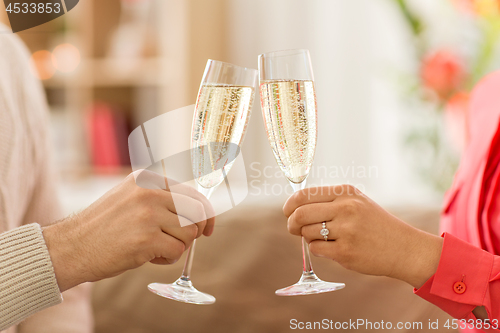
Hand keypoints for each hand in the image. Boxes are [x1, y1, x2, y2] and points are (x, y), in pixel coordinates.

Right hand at [43, 170, 214, 291]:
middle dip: (198, 230)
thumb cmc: (104, 226)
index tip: (208, 228)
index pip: (193, 193)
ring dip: (178, 246)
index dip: (206, 213)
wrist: (71, 246)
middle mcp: (150, 192)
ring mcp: (148, 214)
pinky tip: (150, 257)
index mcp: (148, 179)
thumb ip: (161, 199)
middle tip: (185, 241)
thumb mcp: (131, 198)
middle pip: (198, 212)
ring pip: (190, 233)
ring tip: (156, 248)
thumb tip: (199, 211)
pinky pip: (177, 251)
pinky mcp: (146, 239)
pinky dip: (168, 259)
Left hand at [284, 185, 442, 287]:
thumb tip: (294, 207)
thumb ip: (328, 201)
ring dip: (307, 236)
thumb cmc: (375, 224)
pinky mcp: (345, 251)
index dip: (290, 205)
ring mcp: (346, 230)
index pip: (304, 195)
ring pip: (306, 232)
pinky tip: (332, 248)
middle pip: (300, 214)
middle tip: (293, 228)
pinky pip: (316, 249)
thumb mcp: (356, 202)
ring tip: (323, 237)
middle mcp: (346, 208)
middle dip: (291, 223)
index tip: (287, 212)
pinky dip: (317, 249)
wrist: (403, 248)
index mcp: (346, 192)